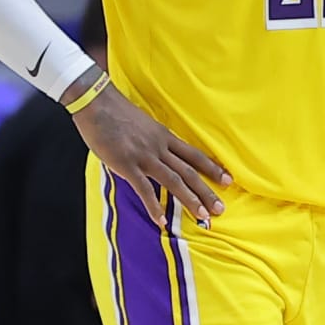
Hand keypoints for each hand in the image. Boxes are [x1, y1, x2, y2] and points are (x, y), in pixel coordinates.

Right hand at [71, 79, 229, 225]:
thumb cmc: (116, 113)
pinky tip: (162, 221)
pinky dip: (154, 206)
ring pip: (174, 180)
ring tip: (202, 216)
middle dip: (207, 191)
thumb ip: (153, 141)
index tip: (228, 180)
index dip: (212, 168)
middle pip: (189, 171)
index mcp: (164, 136)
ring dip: (189, 200)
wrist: (96, 103)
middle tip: (220, 209)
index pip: (194, 155)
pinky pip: (144, 189)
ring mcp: (145, 156)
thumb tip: (158, 153)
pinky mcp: (127, 164)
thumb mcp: (144, 125)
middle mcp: (160, 147)